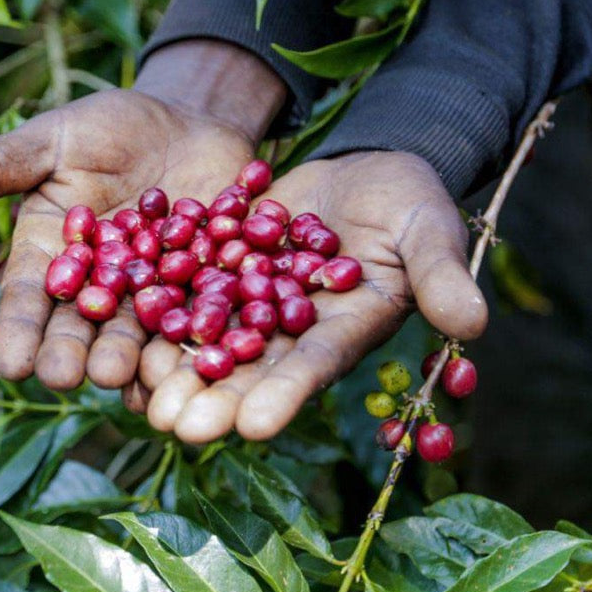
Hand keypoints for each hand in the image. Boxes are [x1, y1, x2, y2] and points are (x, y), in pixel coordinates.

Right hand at [0, 40, 285, 392]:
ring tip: (117, 377)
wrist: (190, 119)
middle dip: (70, 353)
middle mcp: (99, 284)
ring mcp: (154, 290)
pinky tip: (191, 362)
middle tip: (63, 379)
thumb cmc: (110, 128)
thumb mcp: (53, 140)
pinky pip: (199, 317)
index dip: (18, 331)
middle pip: (80, 326)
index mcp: (52, 255)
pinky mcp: (206, 286)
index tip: (9, 364)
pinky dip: (196, 338)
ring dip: (127, 356)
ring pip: (137, 331)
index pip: (29, 299)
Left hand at [137, 151, 488, 442]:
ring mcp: (251, 298)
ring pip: (206, 338)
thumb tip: (476, 324)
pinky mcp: (220, 264)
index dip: (285, 396)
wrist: (365, 164)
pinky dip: (152, 306)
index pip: (313, 368)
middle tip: (174, 425)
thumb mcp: (428, 231)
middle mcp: (290, 327)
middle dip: (213, 398)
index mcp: (342, 329)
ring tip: (134, 392)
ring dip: (172, 366)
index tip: (254, 427)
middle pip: (248, 369)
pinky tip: (116, 323)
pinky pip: (182, 287)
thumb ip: (441, 275)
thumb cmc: (409, 201)